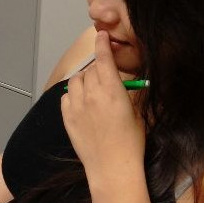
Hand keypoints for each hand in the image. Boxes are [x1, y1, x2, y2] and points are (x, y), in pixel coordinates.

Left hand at [61, 31, 145, 185]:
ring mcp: (76, 105)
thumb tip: (123, 82)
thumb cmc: (131, 142)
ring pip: (76, 80)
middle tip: (107, 80)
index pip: (104, 58)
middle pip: (91, 69)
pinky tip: (83, 104)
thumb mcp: (136, 112)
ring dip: (84, 80)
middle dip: (99, 69)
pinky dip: (73, 95)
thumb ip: (127, 93)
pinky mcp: (66, 116)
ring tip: (93, 91)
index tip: (102, 35)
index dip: (102, 44)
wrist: (111, 167)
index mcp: (112, 90)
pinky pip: (66, 96)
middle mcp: (91, 94)